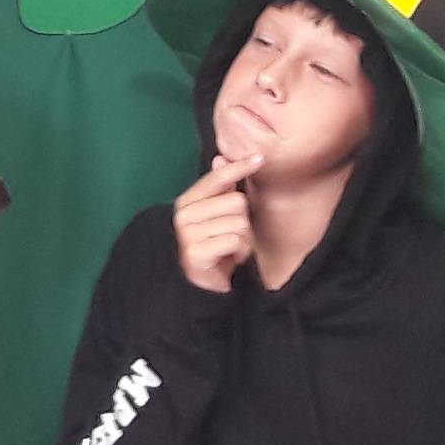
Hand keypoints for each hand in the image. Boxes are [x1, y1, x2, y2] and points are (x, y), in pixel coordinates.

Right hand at [170, 152, 258, 293]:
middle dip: (243, 221)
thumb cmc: (214, 248)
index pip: (217, 179)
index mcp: (187, 201)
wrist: (203, 286)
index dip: (239, 167)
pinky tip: (230, 259)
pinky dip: (241, 252)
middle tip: (232, 236)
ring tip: (231, 249)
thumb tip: (220, 159)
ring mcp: (188, 233)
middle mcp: (184, 214)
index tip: (259, 158)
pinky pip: (235, 241)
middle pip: (236, 202)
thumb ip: (219, 189)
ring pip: (239, 222)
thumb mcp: (218, 216)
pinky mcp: (196, 251)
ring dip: (243, 240)